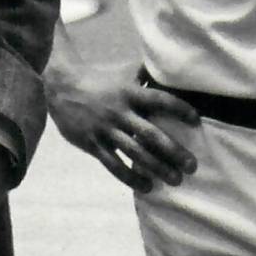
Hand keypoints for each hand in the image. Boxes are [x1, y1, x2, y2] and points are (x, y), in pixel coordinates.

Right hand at [45, 60, 200, 192]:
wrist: (60, 88)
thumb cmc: (98, 82)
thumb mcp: (121, 74)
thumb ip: (144, 75)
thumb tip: (169, 68)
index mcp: (129, 93)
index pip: (159, 100)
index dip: (178, 109)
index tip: (195, 121)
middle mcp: (119, 112)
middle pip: (150, 134)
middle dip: (173, 151)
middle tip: (191, 166)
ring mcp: (105, 130)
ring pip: (135, 153)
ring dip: (157, 168)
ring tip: (175, 180)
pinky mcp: (93, 144)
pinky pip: (114, 165)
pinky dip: (131, 178)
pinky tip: (147, 187)